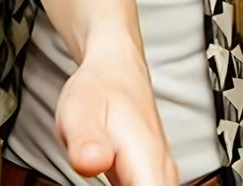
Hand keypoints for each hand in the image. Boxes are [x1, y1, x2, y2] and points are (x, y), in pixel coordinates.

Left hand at [55, 39, 177, 185]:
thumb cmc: (98, 90)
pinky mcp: (151, 181)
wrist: (115, 69)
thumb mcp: (80, 112)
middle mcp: (163, 174)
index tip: (112, 185)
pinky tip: (111, 181)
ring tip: (105, 177)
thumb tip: (91, 163)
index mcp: (148, 162)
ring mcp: (160, 178)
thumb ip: (86, 142)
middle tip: (103, 180)